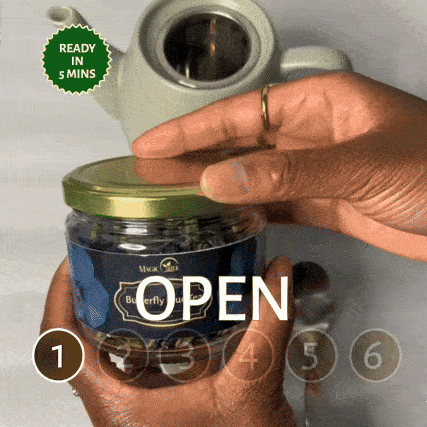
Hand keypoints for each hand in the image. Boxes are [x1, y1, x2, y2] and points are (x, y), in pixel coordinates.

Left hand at [40, 257, 295, 426]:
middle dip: (88, 300)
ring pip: (101, 357)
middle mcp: (115, 410)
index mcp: (120, 407)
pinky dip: (133, 339)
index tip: (72, 265)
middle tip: (108, 262)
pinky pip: (124, 368)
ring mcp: (129, 411)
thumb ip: (268, 326)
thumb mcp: (253, 387)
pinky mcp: (147, 412)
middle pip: (78, 345)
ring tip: (132, 281)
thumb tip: (277, 272)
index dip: (60, 300)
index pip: (62, 349)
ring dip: (109, 319)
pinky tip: (163, 321)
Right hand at [132, 71, 426, 260]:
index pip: (239, 114)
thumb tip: (217, 181)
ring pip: (252, 177)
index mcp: (317, 104)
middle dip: (194, 159)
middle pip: (239, 145)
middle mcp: (309, 134)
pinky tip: (223, 219)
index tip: (151, 145)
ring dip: (216, 188)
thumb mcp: (359, 164)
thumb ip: (288, 173)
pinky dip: (248, 212)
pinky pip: (274, 204)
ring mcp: (314, 171)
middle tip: (150, 174)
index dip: (191, 130)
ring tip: (174, 199)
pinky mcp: (323, 203)